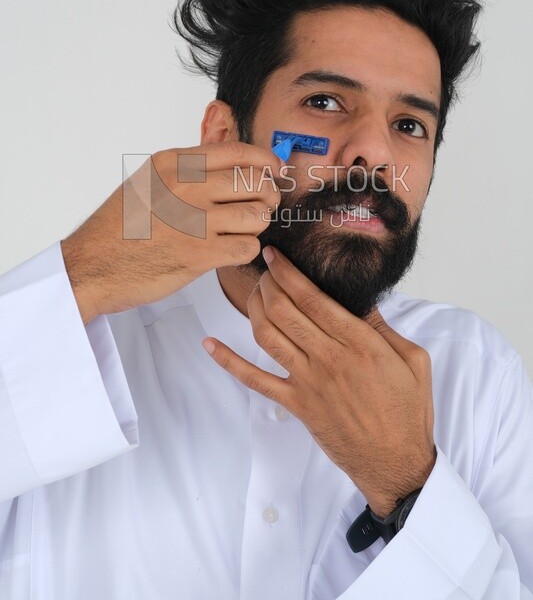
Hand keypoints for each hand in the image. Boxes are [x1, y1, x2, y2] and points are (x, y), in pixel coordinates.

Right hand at [61, 143, 281, 323]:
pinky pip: (247, 247)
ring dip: (256, 226)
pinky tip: (227, 251)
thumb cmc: (121, 226)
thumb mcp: (151, 180)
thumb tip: (238, 167)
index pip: (239, 151)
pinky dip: (244, 250)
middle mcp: (186, 186)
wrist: (92, 265)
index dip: (267, 161)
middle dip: (267, 197)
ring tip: (239, 230)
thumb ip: (190, 171)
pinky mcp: (199, 255)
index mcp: (175, 163)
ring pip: (258, 216)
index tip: (276, 171)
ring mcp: (194, 220)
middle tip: (261, 207)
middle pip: (256, 183)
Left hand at [203, 245, 436, 515]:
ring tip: (254, 291)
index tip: (275, 255)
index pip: (314, 298)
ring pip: (267, 336)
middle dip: (268, 283)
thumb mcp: (413, 360)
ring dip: (253, 308)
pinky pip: (255, 380)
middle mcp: (329, 359)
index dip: (289, 273)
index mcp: (360, 343)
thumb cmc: (408, 411)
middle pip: (284, 310)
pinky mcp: (296, 404)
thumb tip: (360, 299)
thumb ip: (384, 327)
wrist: (395, 462)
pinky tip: (210, 344)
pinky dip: (229, 361)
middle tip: (265, 269)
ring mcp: (308, 382)